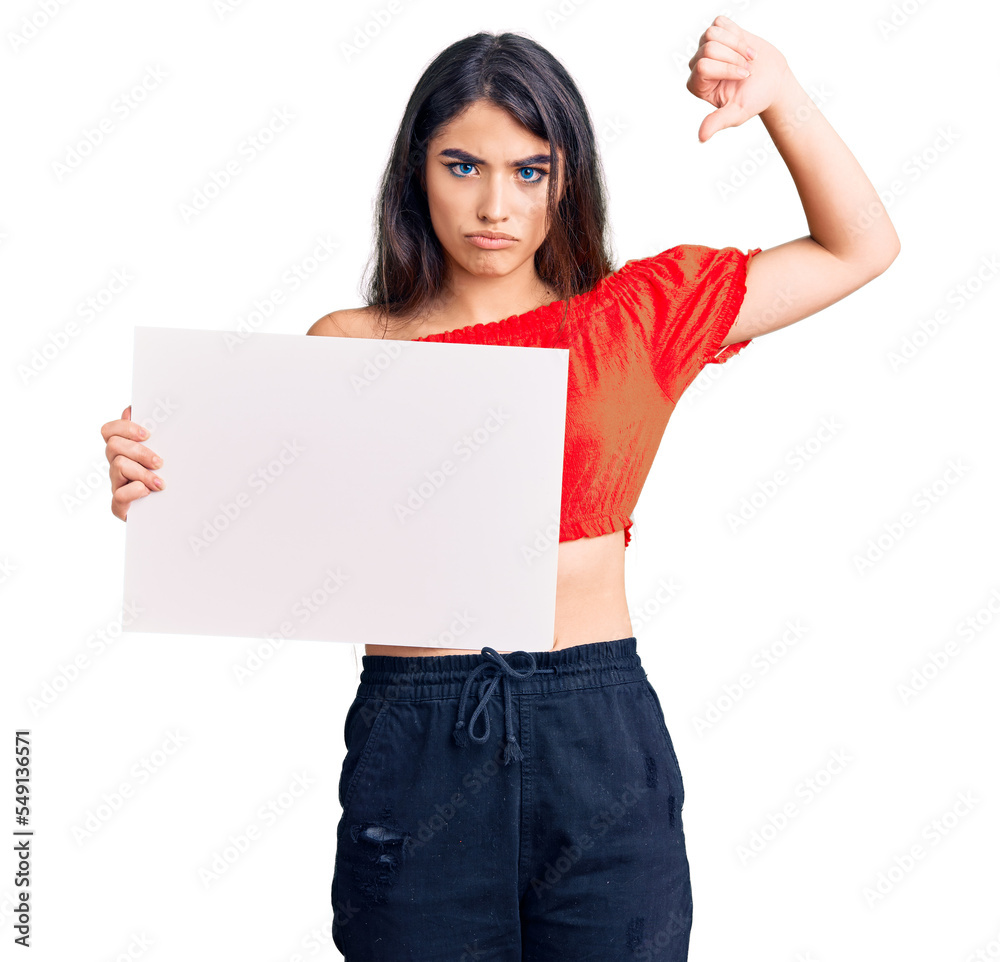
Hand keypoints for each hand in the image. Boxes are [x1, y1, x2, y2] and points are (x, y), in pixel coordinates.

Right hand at [101, 404, 163, 520]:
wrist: (175, 512)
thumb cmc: (171, 478)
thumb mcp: (167, 452)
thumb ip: (155, 433)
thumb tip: (136, 408)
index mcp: (124, 450)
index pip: (109, 430)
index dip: (124, 427)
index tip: (147, 434)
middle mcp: (116, 465)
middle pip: (113, 446)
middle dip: (138, 451)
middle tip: (159, 462)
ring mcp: (117, 484)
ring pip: (118, 466)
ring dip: (142, 473)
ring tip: (161, 483)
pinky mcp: (120, 506)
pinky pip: (119, 496)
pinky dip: (135, 491)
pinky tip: (148, 493)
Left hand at [686, 15, 789, 142]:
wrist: (772, 81)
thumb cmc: (754, 100)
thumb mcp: (736, 113)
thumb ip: (718, 122)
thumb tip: (702, 137)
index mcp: (697, 85)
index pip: (703, 65)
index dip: (727, 67)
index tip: (744, 76)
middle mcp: (698, 65)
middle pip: (708, 47)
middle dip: (734, 56)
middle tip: (748, 68)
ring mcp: (707, 47)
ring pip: (713, 32)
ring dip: (737, 43)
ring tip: (747, 57)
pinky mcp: (719, 32)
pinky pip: (721, 22)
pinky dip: (736, 32)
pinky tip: (744, 46)